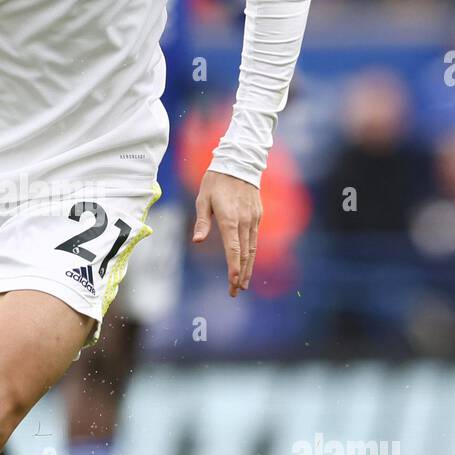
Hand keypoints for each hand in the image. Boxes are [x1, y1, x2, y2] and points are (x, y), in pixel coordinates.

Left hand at [192, 169, 261, 296]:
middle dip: (240, 275)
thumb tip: (197, 241)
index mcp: (229, 218)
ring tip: (243, 283)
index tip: (233, 283)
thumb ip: (202, 221)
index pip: (233, 249)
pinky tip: (248, 262)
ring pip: (252, 249)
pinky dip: (252, 254)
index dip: (234, 268)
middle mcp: (244, 221)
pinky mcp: (258, 215)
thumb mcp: (203, 198)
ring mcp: (253, 219)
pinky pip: (255, 238)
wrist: (239, 162)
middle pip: (244, 254)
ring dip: (248, 268)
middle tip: (235, 291)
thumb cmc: (216, 180)